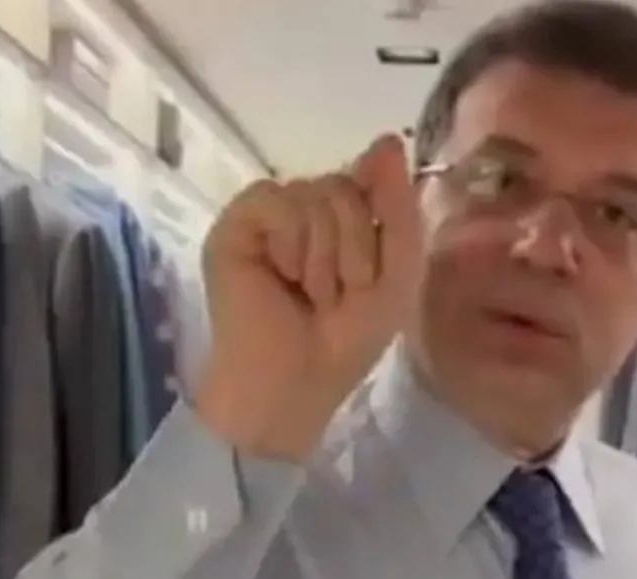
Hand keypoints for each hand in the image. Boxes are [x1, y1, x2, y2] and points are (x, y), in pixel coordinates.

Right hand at [194, 134, 419, 460]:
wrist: (296, 380)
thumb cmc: (347, 339)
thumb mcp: (397, 274)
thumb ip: (399, 207)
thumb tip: (388, 140)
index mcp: (348, 221)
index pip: (372, 178)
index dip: (380, 213)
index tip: (373, 261)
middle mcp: (309, 210)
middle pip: (346, 185)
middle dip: (356, 248)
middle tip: (338, 294)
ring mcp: (271, 215)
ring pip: (317, 191)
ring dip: (327, 255)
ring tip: (311, 294)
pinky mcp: (237, 224)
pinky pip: (278, 198)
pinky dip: (292, 243)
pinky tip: (284, 277)